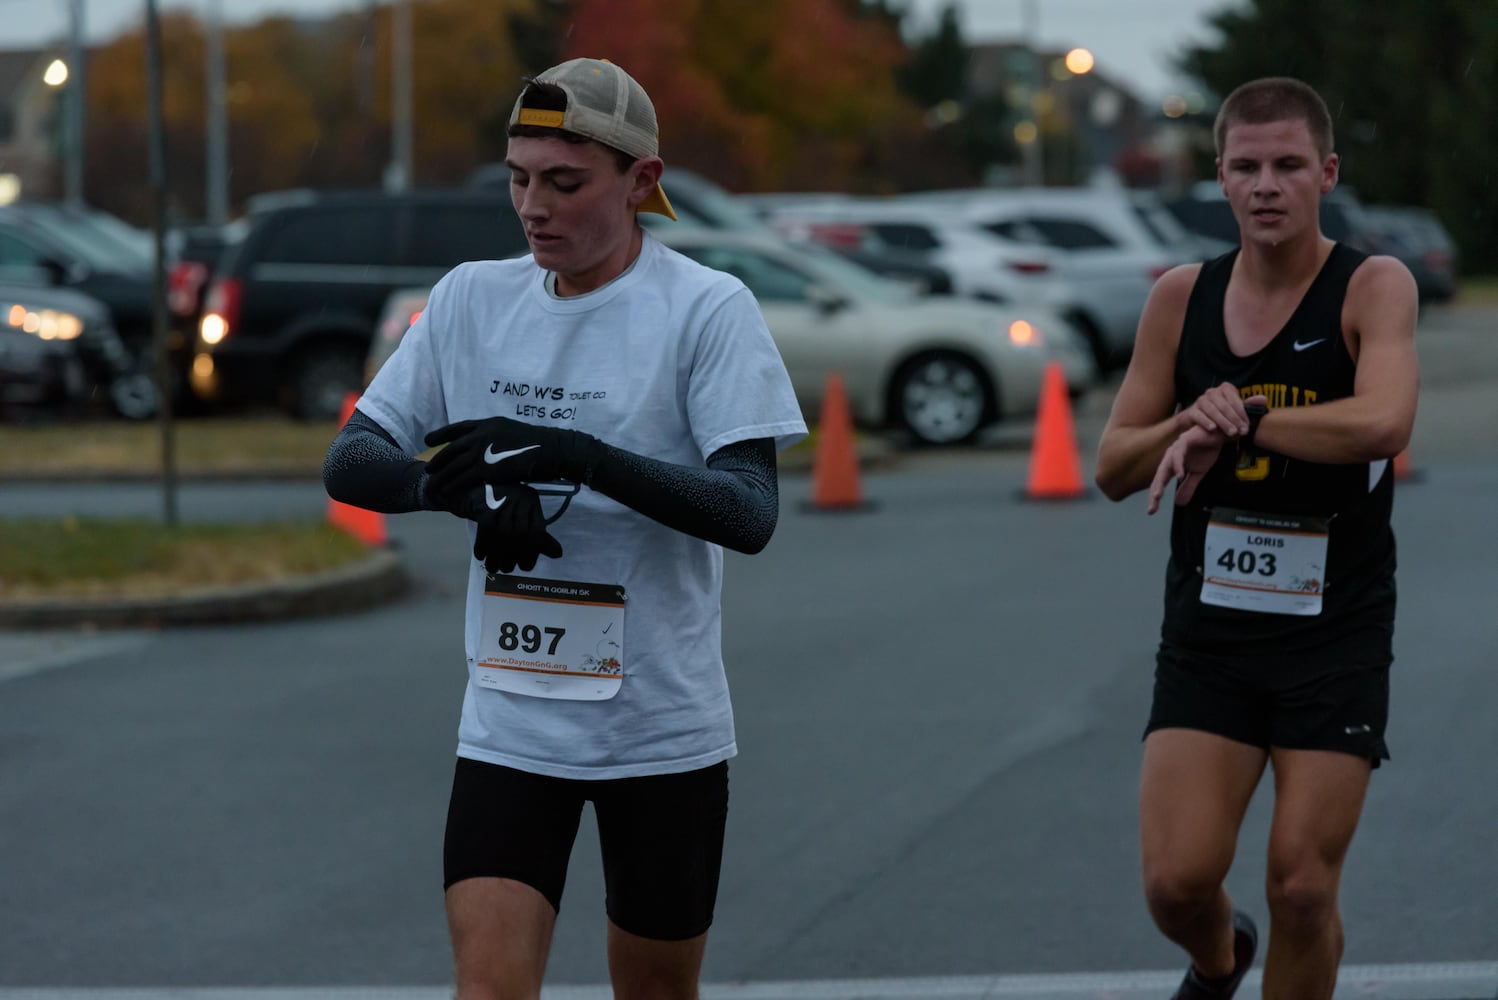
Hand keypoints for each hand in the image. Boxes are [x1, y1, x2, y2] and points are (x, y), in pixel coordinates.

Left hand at [423, 416, 604, 500]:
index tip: (429, 440)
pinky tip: (446, 494)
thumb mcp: (515, 434)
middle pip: (451, 448)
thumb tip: (493, 448)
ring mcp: (483, 450)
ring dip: (440, 478)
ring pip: (453, 466)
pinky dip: (452, 487)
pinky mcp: (486, 468)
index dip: (442, 434)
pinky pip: (462, 479)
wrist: (553, 450)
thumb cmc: (541, 445)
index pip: (459, 428)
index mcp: (489, 424)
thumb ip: (499, 439)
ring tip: (431, 487)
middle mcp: (482, 434)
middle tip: (427, 469)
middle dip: (437, 460)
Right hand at [435, 481, 563, 573]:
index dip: (531, 556)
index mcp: (533, 506)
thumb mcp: (528, 517)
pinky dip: (482, 549)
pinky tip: (481, 556)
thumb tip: (558, 554)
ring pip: (501, 541)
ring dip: (495, 560)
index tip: (524, 564)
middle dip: (511, 560)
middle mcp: (520, 504)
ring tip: (493, 567)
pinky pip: (484, 536)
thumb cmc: (508, 506)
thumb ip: (541, 536)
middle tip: (506, 568)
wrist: (480, 487)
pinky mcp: (484, 510)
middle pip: (519, 540)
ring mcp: (502, 507)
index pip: (537, 536)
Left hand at [1148, 424, 1226, 514]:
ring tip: (1158, 495)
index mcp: (1173, 465)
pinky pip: (1178, 453)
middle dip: (1155, 491)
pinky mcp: (1185, 440)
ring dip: (1161, 481)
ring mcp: (1177, 447)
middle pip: (1159, 476)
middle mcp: (1171, 456)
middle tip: (1153, 505)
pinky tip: (1179, 475)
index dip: (1155, 497)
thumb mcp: (1198, 473)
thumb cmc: (1207, 449)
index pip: (1161, 482)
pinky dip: (1177, 464)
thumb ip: (1188, 487)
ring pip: (1165, 466)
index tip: (1151, 511)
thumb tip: (1179, 503)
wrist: (1221, 433)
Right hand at [1178, 382, 1252, 437]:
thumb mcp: (1235, 411)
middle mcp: (1212, 392)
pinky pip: (1199, 415)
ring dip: (1223, 422)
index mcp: (1225, 389)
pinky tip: (1212, 429)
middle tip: (1241, 431)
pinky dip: (1206, 422)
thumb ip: (1249, 406)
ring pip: (1213, 410)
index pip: (1235, 400)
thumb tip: (1264, 399)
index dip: (1242, 413)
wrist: (1197, 424)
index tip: (1247, 426)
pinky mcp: (1191, 411)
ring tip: (1230, 433)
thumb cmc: (1220, 417)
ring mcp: (1200, 401)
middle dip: (1234, 420)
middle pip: (1224, 406)